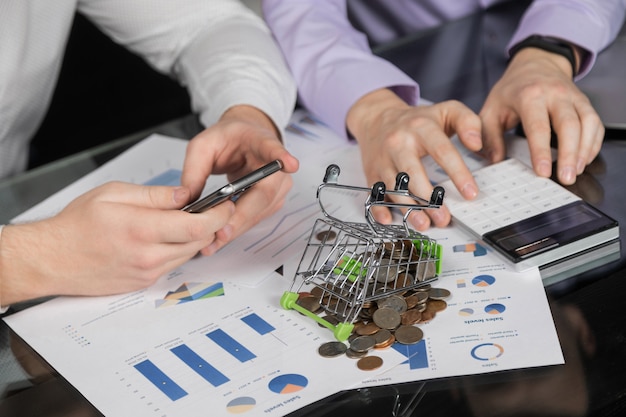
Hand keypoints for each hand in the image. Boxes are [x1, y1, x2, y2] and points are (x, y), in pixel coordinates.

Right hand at [0, 182, 234, 304]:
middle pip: (200, 241)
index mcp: (142, 229)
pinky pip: (173, 264)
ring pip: (190, 254)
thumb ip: (155, 195)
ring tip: (185, 219)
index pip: (198, 226)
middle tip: (211, 208)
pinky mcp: (144, 282)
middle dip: (211, 224)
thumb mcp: (114, 194)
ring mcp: (147, 273)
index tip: (224, 203)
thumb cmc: (76, 226)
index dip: (219, 214)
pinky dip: (178, 249)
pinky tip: (167, 236)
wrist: (51, 259)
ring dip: (195, 237)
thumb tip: (185, 194)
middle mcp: (148, 256)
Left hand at [181, 105, 298, 254]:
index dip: (282, 158)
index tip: (290, 164)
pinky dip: (236, 228)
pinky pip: (254, 218)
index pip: (275, 150)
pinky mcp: (271, 202)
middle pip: (264, 194)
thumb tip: (187, 199)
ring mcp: (278, 187)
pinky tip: (217, 237)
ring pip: (259, 212)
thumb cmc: (228, 139)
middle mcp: (276, 168)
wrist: (243, 140)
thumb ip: (194, 169)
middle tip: (221, 232)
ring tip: (212, 242)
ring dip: (237, 227)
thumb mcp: (204, 145)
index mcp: (262, 143)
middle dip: (242, 215)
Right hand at [346, 89, 481, 230]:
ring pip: (394, 187)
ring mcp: (383, 160)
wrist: (377, 118)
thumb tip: (477, 144)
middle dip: (429, 199)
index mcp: (421, 128)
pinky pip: (373, 192)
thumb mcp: (446, 111)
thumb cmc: (417, 121)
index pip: (442, 151)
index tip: (471, 193)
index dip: (458, 173)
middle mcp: (399, 144)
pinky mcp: (372, 173)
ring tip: (424, 223)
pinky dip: (378, 207)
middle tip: (444, 218)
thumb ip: (468, 122)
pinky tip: (387, 219)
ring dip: (408, 209)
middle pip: (413, 174)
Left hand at [480, 47, 603, 184]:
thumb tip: (495, 160)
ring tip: (576, 171)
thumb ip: (489, 136)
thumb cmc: (512, 90)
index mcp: (529, 95)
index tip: (543, 172)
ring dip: (585, 150)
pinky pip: (596, 124)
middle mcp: (555, 94)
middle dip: (570, 154)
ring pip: (588, 123)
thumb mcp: (491, 110)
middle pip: (569, 125)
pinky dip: (593, 143)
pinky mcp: (585, 103)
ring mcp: (573, 98)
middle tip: (567, 178)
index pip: (538, 126)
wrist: (536, 64)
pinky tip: (584, 159)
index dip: (541, 151)